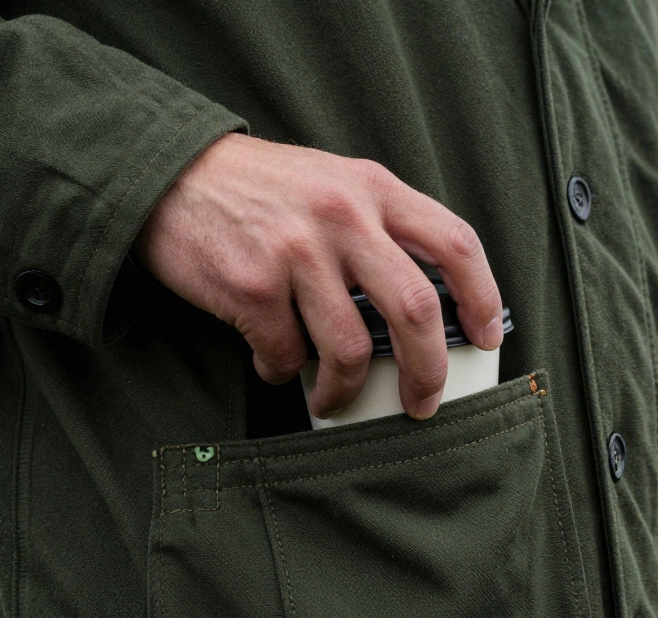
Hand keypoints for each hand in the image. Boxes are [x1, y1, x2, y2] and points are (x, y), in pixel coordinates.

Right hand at [135, 133, 503, 418]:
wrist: (171, 176)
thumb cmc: (261, 190)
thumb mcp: (334, 183)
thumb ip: (380, 227)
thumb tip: (424, 308)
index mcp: (373, 188)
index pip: (455, 243)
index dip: (483, 297)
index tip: (486, 336)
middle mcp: (342, 215)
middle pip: (415, 309)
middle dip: (427, 371)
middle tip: (422, 402)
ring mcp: (296, 251)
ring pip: (349, 349)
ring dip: (344, 390)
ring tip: (331, 396)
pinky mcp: (252, 286)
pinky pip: (286, 355)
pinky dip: (282, 370)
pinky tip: (273, 360)